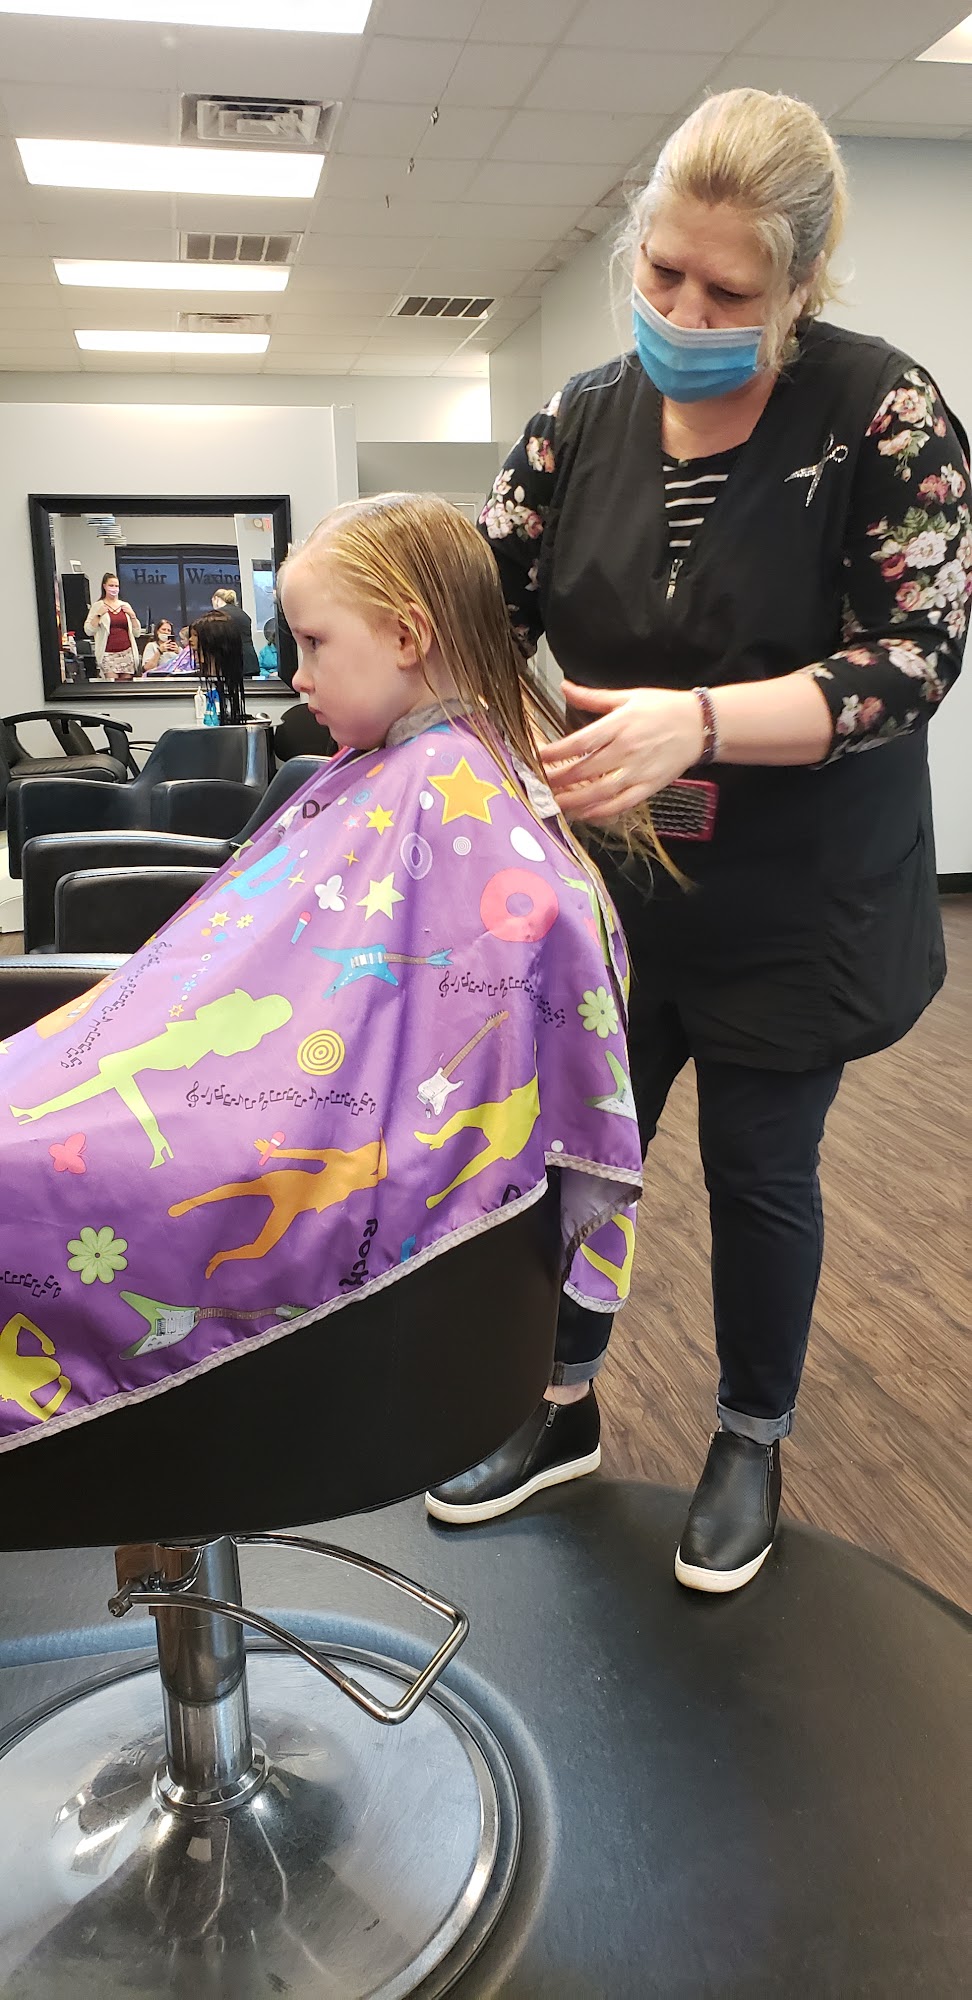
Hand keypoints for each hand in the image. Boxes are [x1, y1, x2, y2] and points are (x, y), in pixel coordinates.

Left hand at [539, 681, 703, 822]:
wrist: (700, 724)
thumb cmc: (663, 707)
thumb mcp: (628, 696)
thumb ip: (593, 697)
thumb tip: (564, 686)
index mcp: (619, 725)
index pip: (580, 742)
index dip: (556, 752)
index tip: (537, 757)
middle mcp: (626, 750)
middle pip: (585, 770)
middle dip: (558, 780)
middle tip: (537, 785)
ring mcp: (638, 771)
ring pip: (600, 791)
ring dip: (575, 801)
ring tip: (553, 804)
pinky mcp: (650, 787)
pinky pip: (622, 803)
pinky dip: (602, 811)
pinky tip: (585, 814)